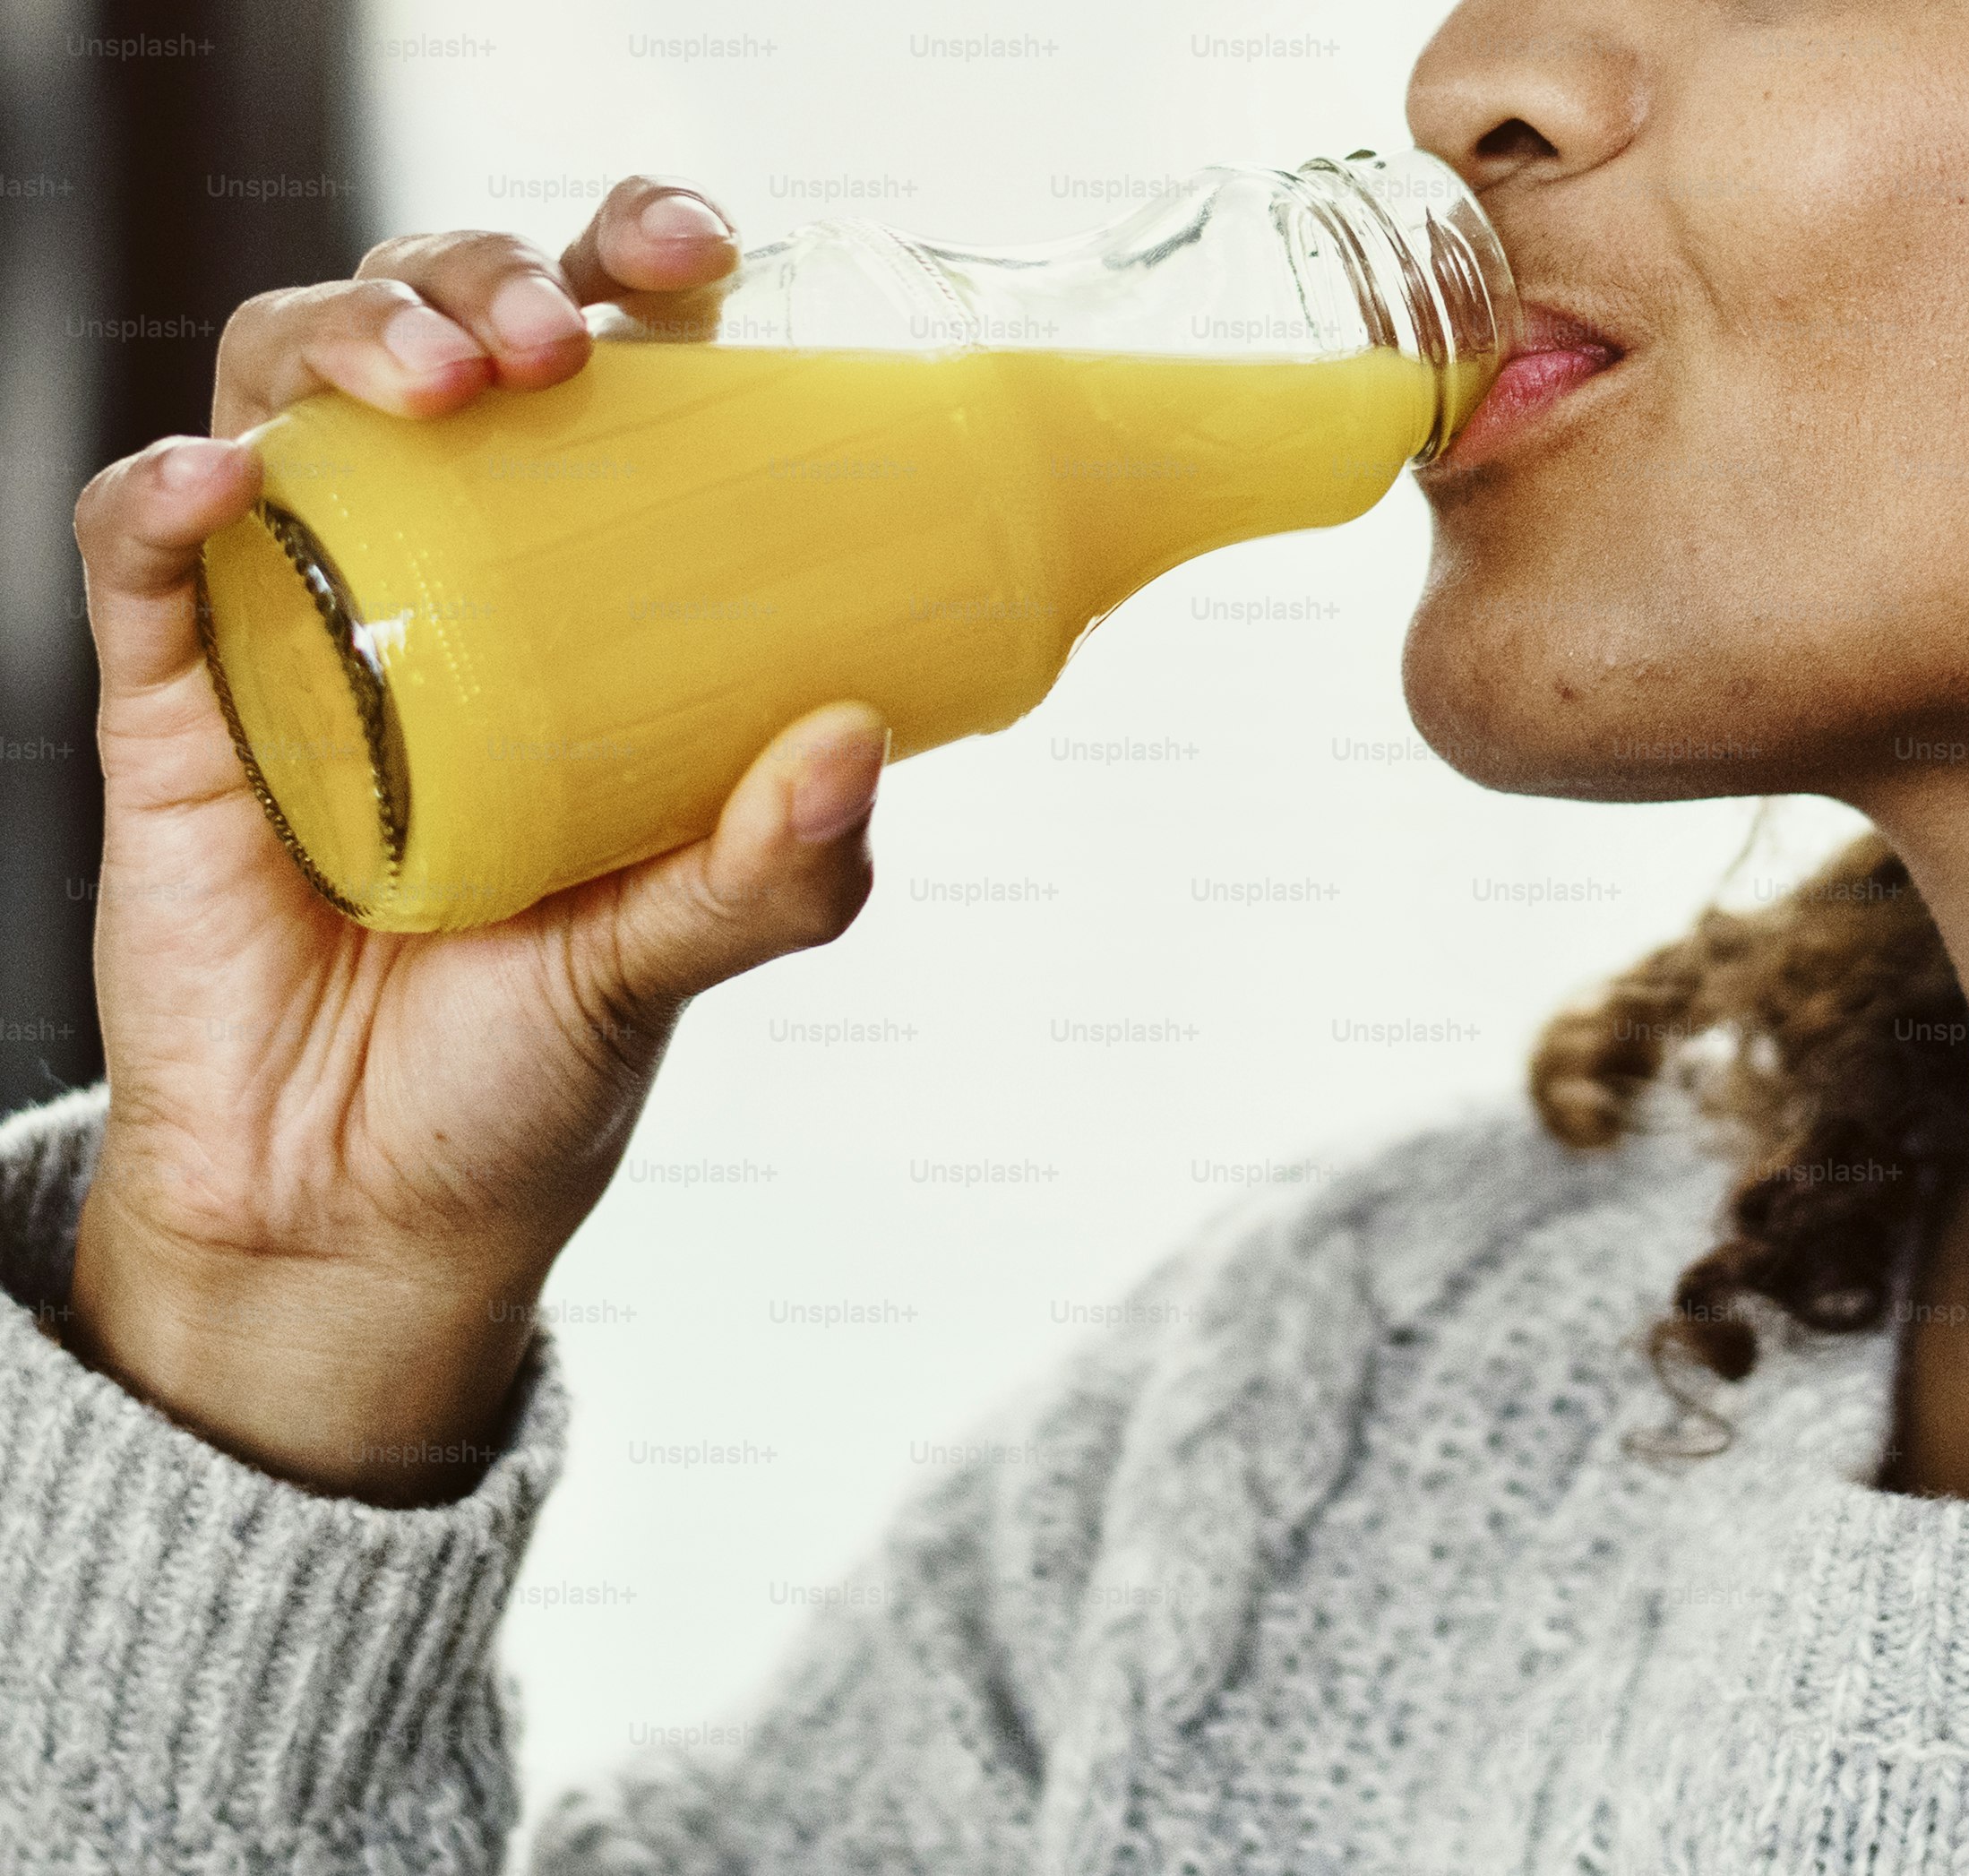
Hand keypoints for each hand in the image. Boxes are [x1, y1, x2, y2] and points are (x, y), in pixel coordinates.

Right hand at [64, 179, 882, 1506]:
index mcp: (586, 596)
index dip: (636, 271)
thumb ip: (769, 872)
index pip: (610, 372)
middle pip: (435, 333)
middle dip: (483, 277)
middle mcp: (442, 578)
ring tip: (436, 384)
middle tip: (555, 339)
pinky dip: (164, 495)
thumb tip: (851, 741)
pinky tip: (220, 484)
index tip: (697, 251)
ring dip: (349, 338)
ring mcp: (296, 622)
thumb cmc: (524, 1071)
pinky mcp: (172, 702)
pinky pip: (139, 553)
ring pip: (283, 389)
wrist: (358, 1218)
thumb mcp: (670, 960)